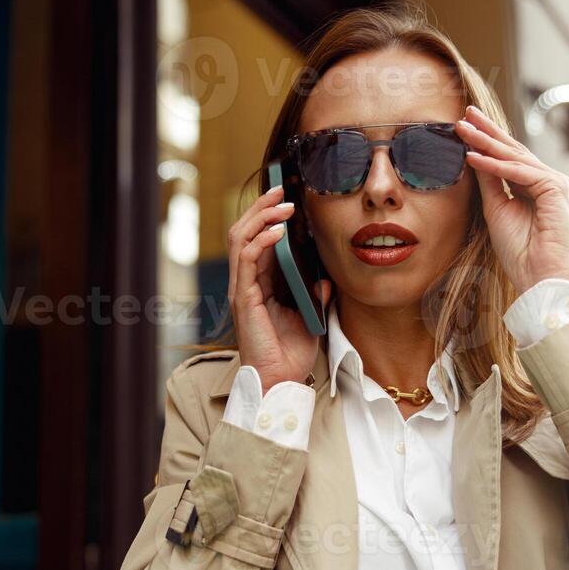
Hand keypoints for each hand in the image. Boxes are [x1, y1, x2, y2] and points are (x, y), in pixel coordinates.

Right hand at [227, 184, 330, 391]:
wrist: (281, 381)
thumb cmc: (291, 353)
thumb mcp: (312, 316)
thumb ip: (316, 295)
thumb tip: (328, 278)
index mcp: (260, 283)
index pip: (257, 239)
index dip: (268, 215)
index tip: (287, 196)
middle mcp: (247, 282)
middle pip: (243, 231)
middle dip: (261, 206)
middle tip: (281, 188)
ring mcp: (243, 289)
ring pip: (240, 239)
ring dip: (261, 217)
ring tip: (282, 205)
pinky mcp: (244, 298)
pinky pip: (247, 261)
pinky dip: (261, 241)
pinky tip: (279, 232)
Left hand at [456, 104, 568, 295]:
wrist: (538, 276)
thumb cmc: (519, 251)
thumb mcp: (496, 209)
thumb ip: (489, 182)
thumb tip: (474, 155)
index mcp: (535, 187)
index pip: (508, 157)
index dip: (486, 140)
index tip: (464, 125)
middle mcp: (547, 181)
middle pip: (512, 150)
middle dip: (487, 130)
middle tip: (466, 112)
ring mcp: (554, 182)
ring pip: (514, 157)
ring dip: (486, 141)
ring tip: (462, 129)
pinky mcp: (555, 188)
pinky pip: (519, 172)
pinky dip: (494, 165)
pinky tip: (473, 156)